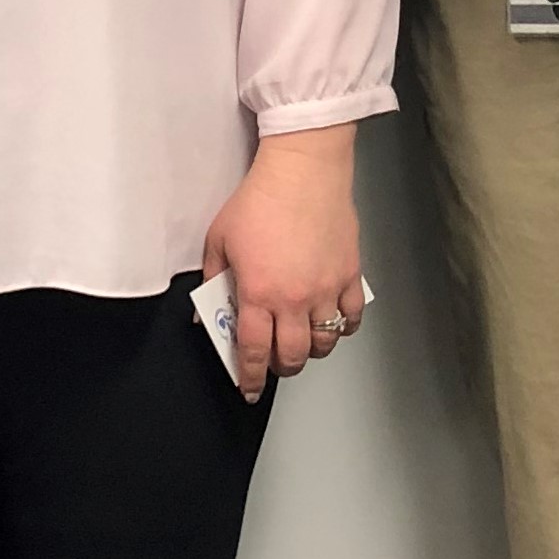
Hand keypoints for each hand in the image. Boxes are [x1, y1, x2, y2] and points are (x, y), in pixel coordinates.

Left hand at [201, 126, 362, 402]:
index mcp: (257, 292)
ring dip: (309, 350)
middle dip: (279, 368)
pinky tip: (331, 322)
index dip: (249, 376)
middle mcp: (294, 298)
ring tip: (299, 341)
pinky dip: (342, 328)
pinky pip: (352, 318)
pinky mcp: (350, 276)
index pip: (252, 351)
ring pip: (323, 343)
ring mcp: (326, 290)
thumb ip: (213, 281)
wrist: (303, 171)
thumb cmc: (260, 199)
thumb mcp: (219, 240)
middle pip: (291, 356)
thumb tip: (207, 314)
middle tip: (273, 363)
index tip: (248, 388)